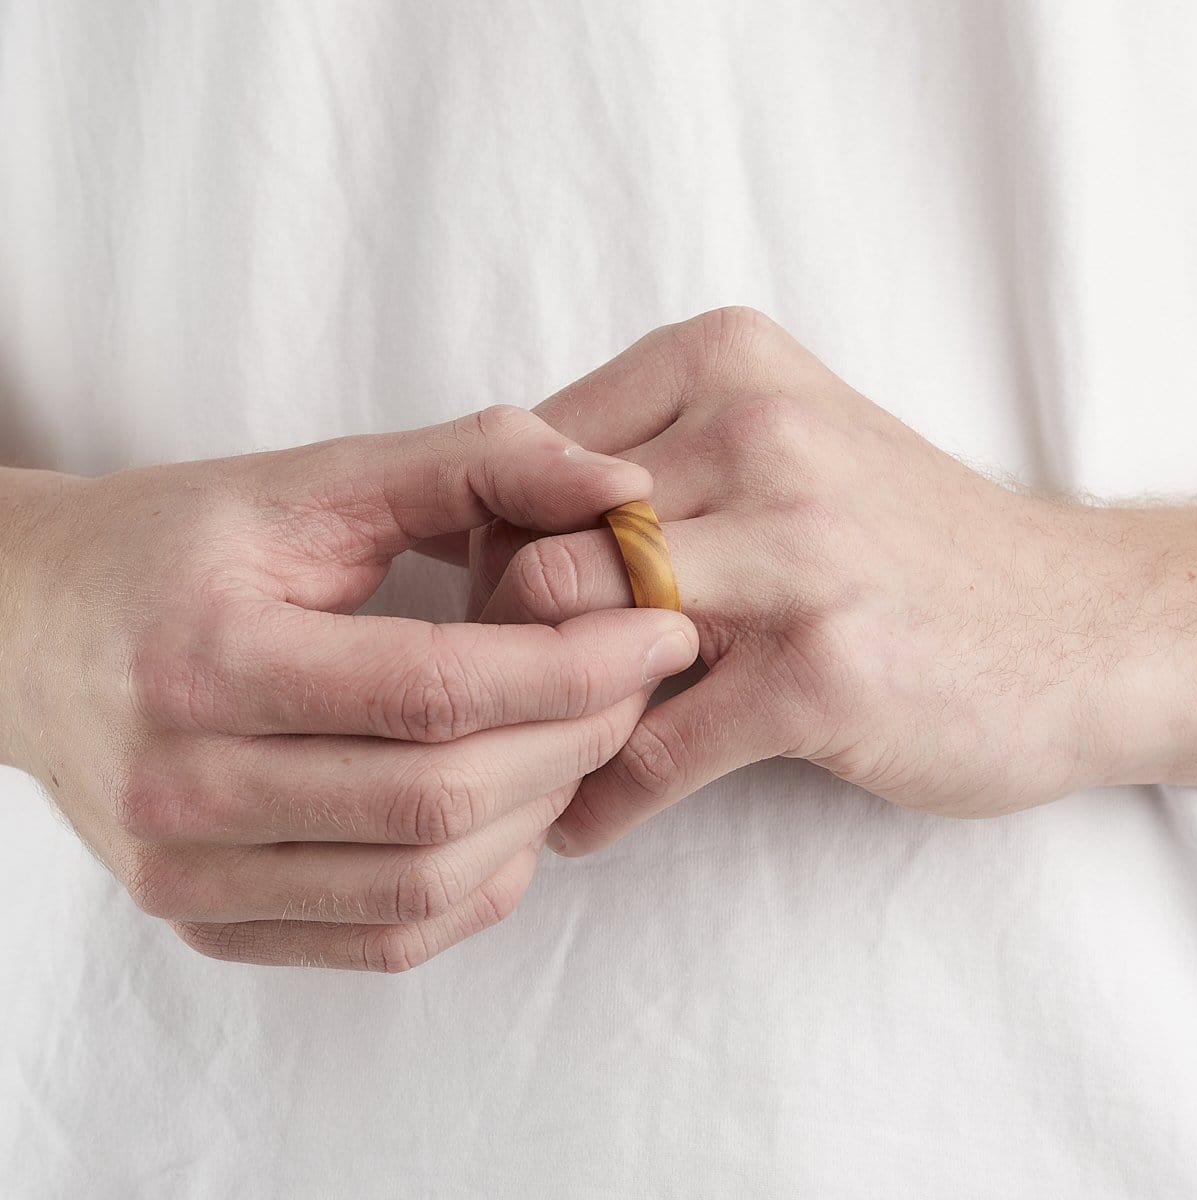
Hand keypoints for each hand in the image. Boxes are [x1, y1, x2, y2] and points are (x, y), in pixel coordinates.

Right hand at [0, 405, 698, 968]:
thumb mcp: (313, 480)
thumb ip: (472, 461)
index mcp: (206, 657)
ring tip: (580, 732)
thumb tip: (620, 482)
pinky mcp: (209, 921)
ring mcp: (188, 877)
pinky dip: (478, 884)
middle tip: (635, 677)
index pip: (437, 692)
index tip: (662, 628)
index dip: (577, 664)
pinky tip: (513, 809)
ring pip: (425, 886)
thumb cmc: (175, 546)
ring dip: (539, 810)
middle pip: (442, 799)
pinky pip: (386, 938)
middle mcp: (184, 788)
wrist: (31, 630)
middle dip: (578, 738)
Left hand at [470, 307, 1196, 854]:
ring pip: (574, 625)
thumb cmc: (904, 541)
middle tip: (503, 689)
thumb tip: (497, 531)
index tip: (498, 606)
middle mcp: (757, 433)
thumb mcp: (783, 444)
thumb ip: (652, 462)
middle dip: (497, 629)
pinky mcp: (824, 670)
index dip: (489, 539)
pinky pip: (655, 747)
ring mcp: (794, 550)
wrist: (1079, 624)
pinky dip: (604, 799)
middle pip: (534, 538)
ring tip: (534, 753)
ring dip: (536, 713)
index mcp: (724, 362)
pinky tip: (589, 821)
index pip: (527, 450)